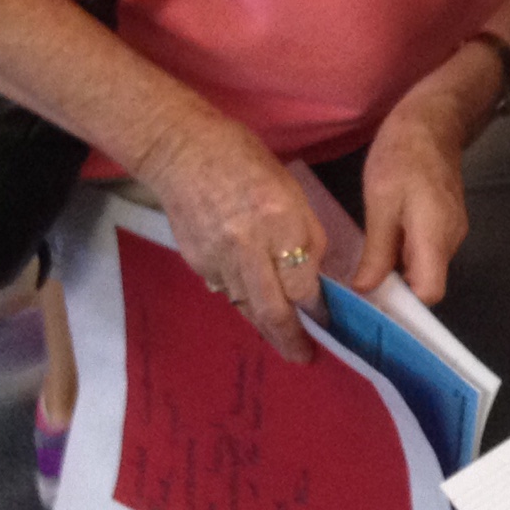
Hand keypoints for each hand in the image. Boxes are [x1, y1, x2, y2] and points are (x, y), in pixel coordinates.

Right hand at [136, 110, 325, 359]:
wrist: (182, 152)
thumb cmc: (245, 161)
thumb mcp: (291, 190)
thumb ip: (307, 234)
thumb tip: (313, 276)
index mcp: (280, 221)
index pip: (304, 283)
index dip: (318, 307)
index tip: (328, 320)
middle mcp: (247, 246)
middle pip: (273, 309)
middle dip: (291, 339)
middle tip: (304, 357)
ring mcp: (217, 258)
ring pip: (247, 306)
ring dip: (266, 326)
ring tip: (283, 339)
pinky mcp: (196, 263)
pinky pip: (225, 290)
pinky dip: (242, 298)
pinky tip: (252, 299)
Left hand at [357, 77, 472, 301]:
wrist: (431, 120)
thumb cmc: (402, 156)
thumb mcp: (380, 203)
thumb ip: (377, 251)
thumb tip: (367, 289)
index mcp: (435, 237)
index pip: (430, 292)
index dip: (404, 303)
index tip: (373, 300)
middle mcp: (451, 239)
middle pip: (427, 281)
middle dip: (396, 286)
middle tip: (359, 281)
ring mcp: (452, 228)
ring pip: (425, 264)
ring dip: (399, 267)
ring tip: (367, 257)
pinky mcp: (447, 218)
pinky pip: (427, 247)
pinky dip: (405, 250)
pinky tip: (384, 235)